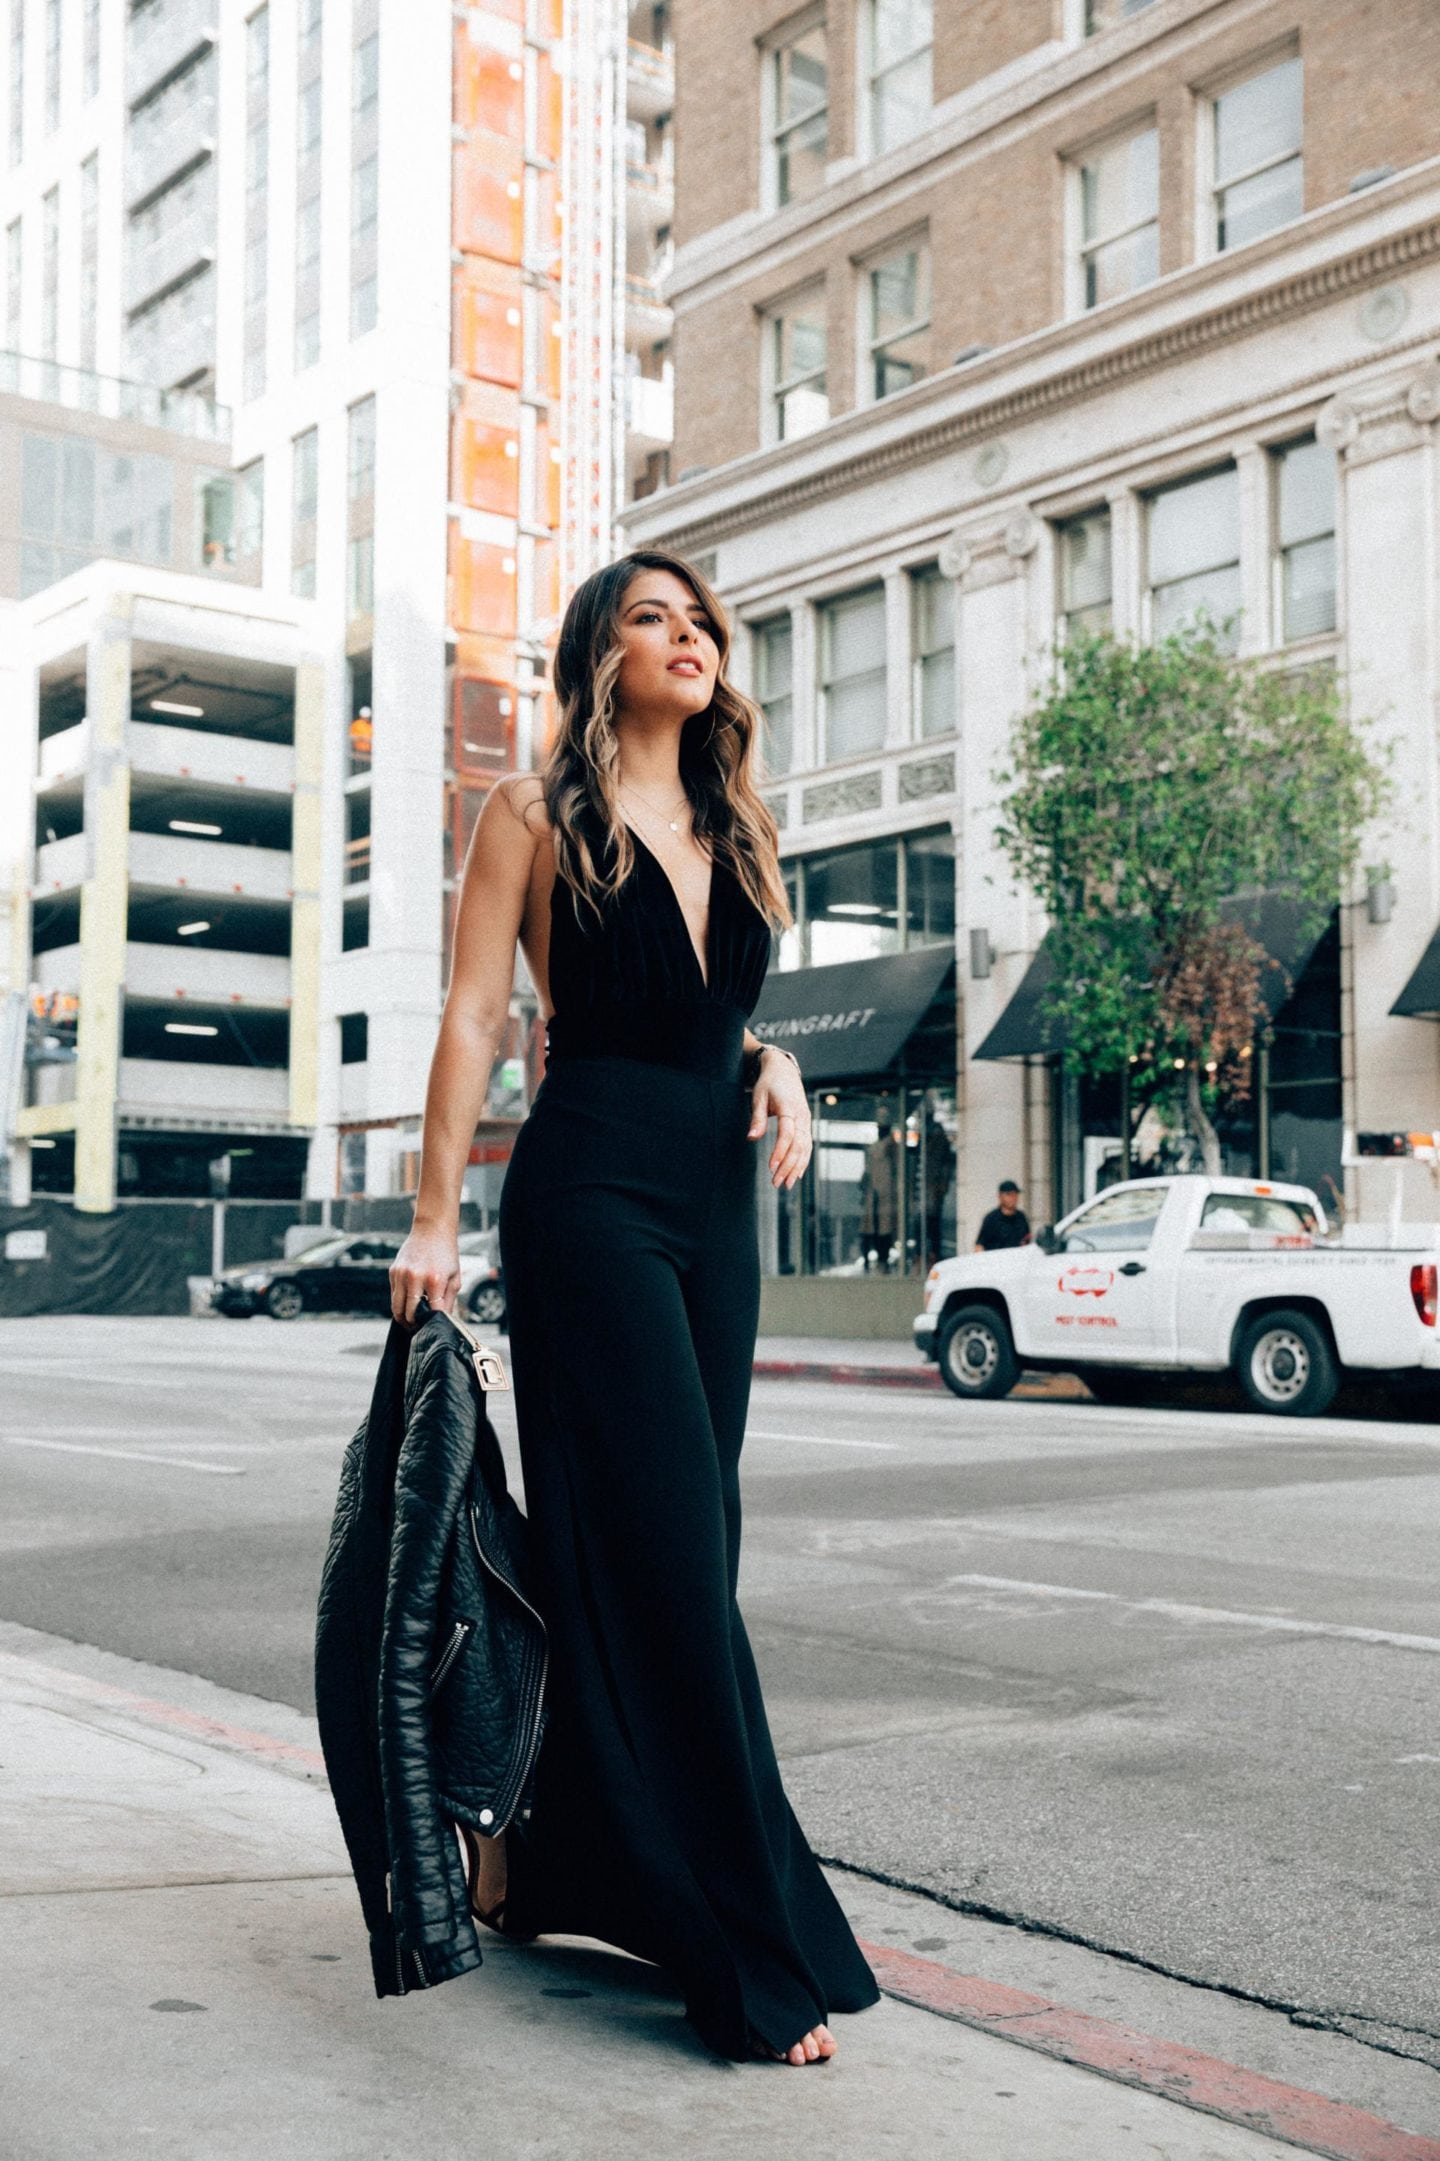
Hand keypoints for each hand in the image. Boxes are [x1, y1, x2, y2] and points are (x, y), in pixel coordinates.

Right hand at [390, 1222, 460, 1324]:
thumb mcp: (454, 1278)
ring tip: (411, 1322)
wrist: (432, 1229)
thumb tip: (444, 1322)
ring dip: (403, 1318)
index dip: (432, 1325)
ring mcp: (401, 1275)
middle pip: (409, 1314)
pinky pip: (393, 1295)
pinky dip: (399, 1303)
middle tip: (419, 1330)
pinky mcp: (393, 1272)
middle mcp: (415, 1278)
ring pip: (396, 1308)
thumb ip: (449, 1301)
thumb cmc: (446, 1255)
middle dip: (414, 1325)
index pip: (431, 1313)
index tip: (433, 1330)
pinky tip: (408, 1304)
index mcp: (434, 1280)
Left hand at [747, 1047, 811, 1189]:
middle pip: (798, 1145)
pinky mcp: (806, 1125)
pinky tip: (797, 1174)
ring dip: (797, 1167)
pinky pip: (807, 1145)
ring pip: (805, 1148)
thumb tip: (751, 1138)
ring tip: (787, 1185)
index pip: (787, 1134)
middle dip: (788, 1166)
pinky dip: (803, 1160)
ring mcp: (806, 1121)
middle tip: (777, 1182)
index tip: (771, 1167)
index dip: (780, 1152)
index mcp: (789, 1108)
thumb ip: (757, 1119)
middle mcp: (802, 1116)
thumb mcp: (758, 1097)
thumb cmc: (769, 1084)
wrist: (784, 1071)